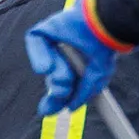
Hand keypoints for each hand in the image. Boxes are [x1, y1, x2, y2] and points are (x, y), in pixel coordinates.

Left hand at [24, 0, 124, 114]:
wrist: (103, 26)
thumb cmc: (104, 48)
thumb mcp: (97, 77)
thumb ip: (83, 93)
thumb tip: (70, 108)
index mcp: (79, 66)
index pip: (63, 86)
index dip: (55, 100)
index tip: (48, 111)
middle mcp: (65, 55)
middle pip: (52, 79)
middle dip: (56, 89)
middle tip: (61, 92)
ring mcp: (54, 41)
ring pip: (46, 66)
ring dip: (55, 75)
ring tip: (65, 75)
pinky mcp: (44, 30)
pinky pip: (34, 45)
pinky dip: (39, 57)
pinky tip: (47, 67)